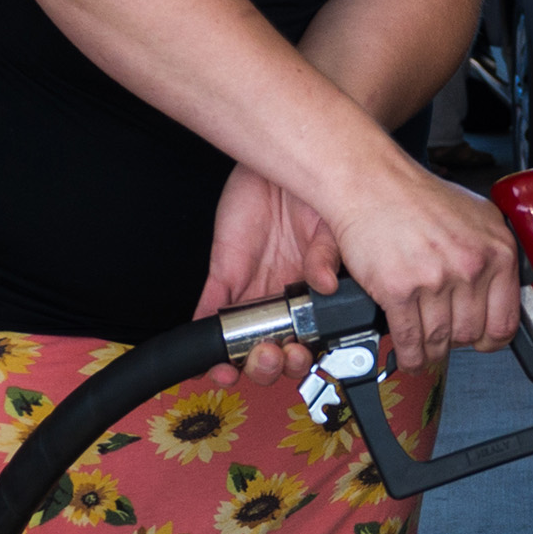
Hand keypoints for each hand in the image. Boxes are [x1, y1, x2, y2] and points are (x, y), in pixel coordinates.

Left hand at [193, 165, 339, 388]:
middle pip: (275, 350)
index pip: (308, 340)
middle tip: (274, 354)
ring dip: (239, 362)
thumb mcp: (328, 225)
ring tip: (239, 363)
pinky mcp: (223, 277)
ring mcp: (251, 292)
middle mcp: (281, 301)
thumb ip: (326, 255)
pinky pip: (208, 314)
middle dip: (273, 366)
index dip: (302, 358)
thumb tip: (326, 284)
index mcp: (311, 295)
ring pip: (241, 342)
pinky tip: (207, 352)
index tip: (298, 355)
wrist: (277, 167)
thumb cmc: (309, 194)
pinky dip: (203, 336)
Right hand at [323, 162, 517, 380]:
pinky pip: (410, 339)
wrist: (372, 183)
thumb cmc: (417, 197)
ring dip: (431, 352)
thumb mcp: (478, 217)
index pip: (505, 321)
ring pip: (440, 340)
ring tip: (426, 348)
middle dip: (456, 342)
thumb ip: (493, 254)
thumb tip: (501, 291)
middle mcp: (471, 266)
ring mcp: (435, 279)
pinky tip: (410, 355)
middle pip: (470, 334)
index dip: (491, 338)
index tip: (481, 341)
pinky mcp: (399, 289)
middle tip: (446, 338)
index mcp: (497, 250)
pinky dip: (410, 355)